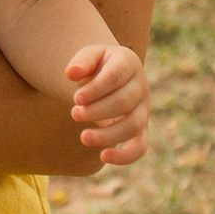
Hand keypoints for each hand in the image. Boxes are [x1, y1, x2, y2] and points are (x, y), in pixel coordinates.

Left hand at [66, 44, 148, 165]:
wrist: (107, 76)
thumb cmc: (96, 66)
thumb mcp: (89, 56)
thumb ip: (81, 61)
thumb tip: (71, 73)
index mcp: (129, 63)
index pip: (115, 77)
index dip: (95, 89)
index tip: (76, 98)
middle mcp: (141, 86)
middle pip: (123, 102)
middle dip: (96, 111)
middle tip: (74, 113)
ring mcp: (143, 109)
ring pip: (132, 126)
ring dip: (107, 134)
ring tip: (84, 137)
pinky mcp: (141, 129)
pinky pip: (140, 146)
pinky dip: (125, 156)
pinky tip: (103, 157)